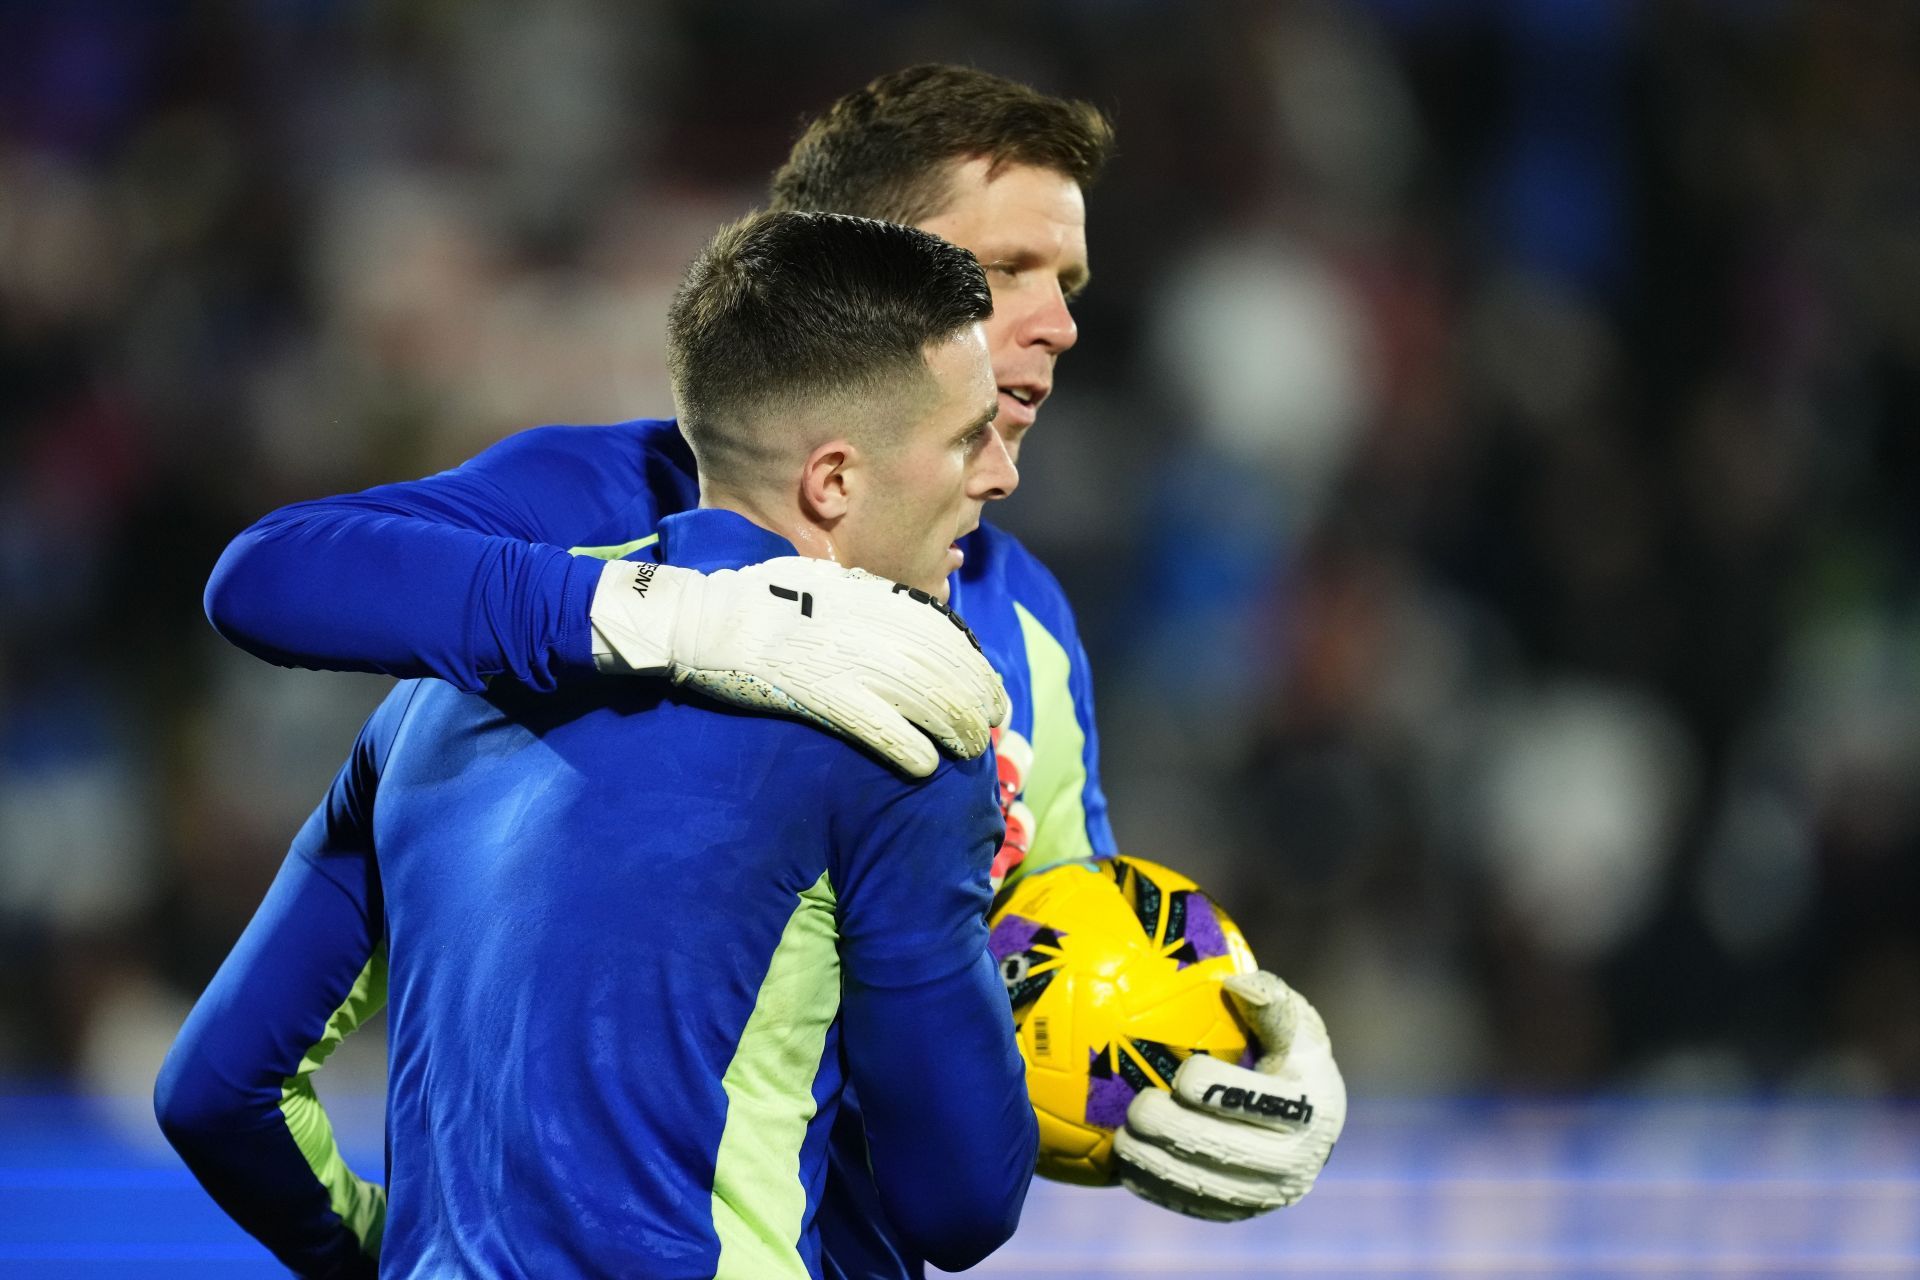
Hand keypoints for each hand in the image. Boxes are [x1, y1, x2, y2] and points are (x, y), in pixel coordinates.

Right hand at [590, 556, 1008, 776]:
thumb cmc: (756, 601)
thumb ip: (865, 599)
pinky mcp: (818, 693)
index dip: (975, 665)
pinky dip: (907, 747)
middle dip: (976, 700)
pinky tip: (926, 767)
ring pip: (921, 698)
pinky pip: (877, 725)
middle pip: (942, 667)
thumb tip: (910, 616)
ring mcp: (842, 660)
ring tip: (973, 751)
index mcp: (868, 598)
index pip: (943, 633)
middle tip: (994, 726)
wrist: (700, 620)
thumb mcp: (821, 583)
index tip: (993, 688)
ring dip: (954, 728)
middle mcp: (865, 626)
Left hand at [1113, 971, 1346, 1220]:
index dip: (1216, 1091)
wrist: (1303, 1121)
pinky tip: (1126, 1169)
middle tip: (1138, 1108)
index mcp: (1313, 1110)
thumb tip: (1236, 983)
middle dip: (1174, 1131)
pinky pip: (1194, 1207)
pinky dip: (1158, 1190)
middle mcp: (1297, 1162)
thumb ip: (1272, 1002)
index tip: (1182, 1075)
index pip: (1258, 1102)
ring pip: (1205, 1187)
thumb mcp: (1296, 1024)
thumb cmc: (1290, 1055)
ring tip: (1122, 1141)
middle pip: (1224, 1150)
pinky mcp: (1241, 1213)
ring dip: (1157, 1166)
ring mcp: (1268, 1195)